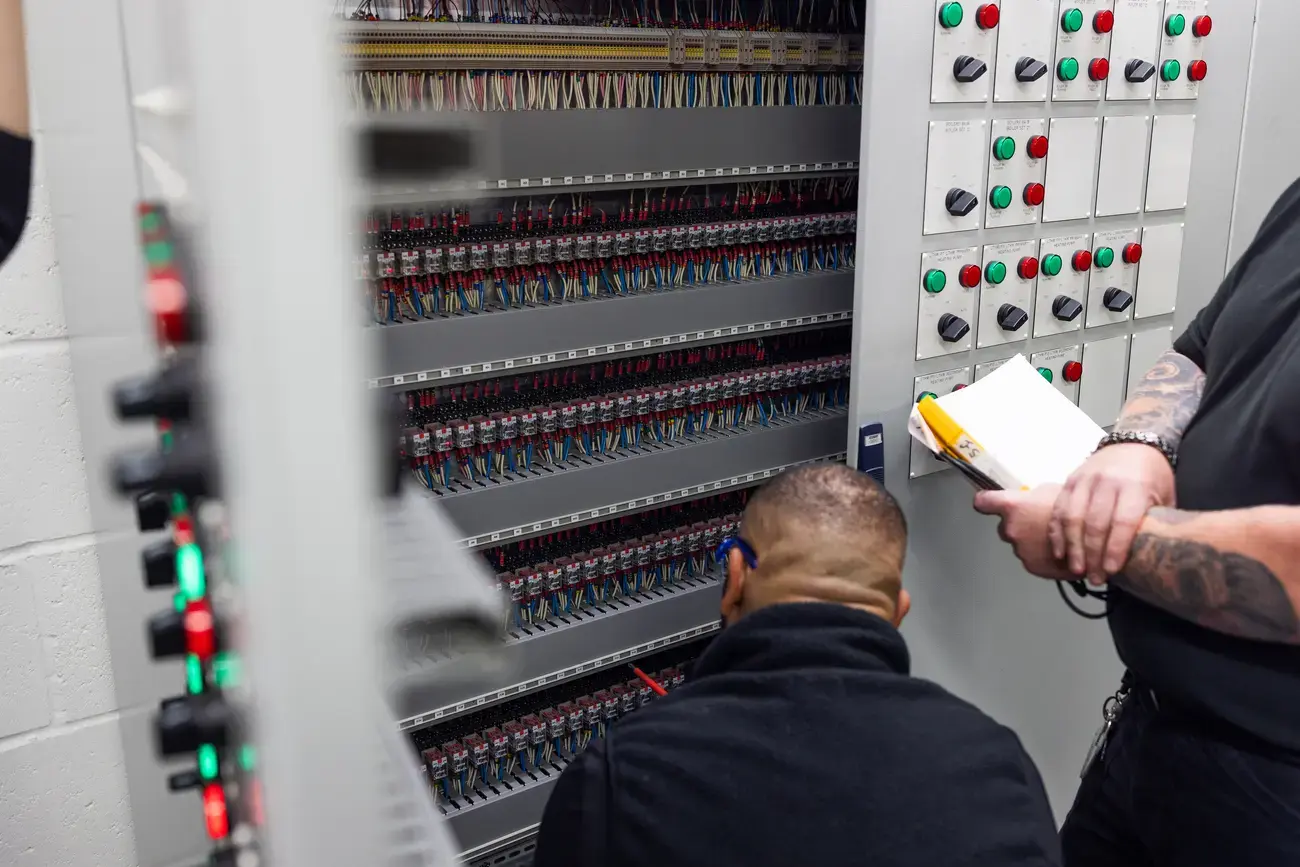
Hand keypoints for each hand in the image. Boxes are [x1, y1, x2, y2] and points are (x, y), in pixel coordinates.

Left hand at [974, 485, 1073, 580]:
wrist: (1095, 537)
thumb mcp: (1049, 491)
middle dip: (1017, 526)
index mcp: (1013, 507)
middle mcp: (1011, 529)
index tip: (984, 502)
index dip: (984, 501)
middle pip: (1004, 527)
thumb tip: (1025, 500)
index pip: (983, 502)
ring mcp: (1020, 550)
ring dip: (1030, 542)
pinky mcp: (1032, 567)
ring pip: (1019, 545)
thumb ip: (1029, 497)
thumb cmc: (1076, 508)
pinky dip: (1040, 556)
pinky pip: (1031, 560)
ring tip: (1051, 538)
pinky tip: (1056, 550)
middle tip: (1037, 524)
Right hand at [1048, 444, 1174, 584]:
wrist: (1133, 444)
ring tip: (1076, 569)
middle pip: (1094, 522)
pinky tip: (1060, 552)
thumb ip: (1156, 523)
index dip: (1115, 548)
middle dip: (1092, 554)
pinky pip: (1058, 510)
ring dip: (1072, 547)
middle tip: (1094, 578)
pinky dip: (1056, 533)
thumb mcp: (1164, 497)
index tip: (1112, 570)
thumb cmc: (1152, 477)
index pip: (1122, 521)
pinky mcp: (1070, 481)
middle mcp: (1107, 481)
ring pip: (1072, 517)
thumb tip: (1154, 558)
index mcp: (1134, 486)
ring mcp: (1085, 480)